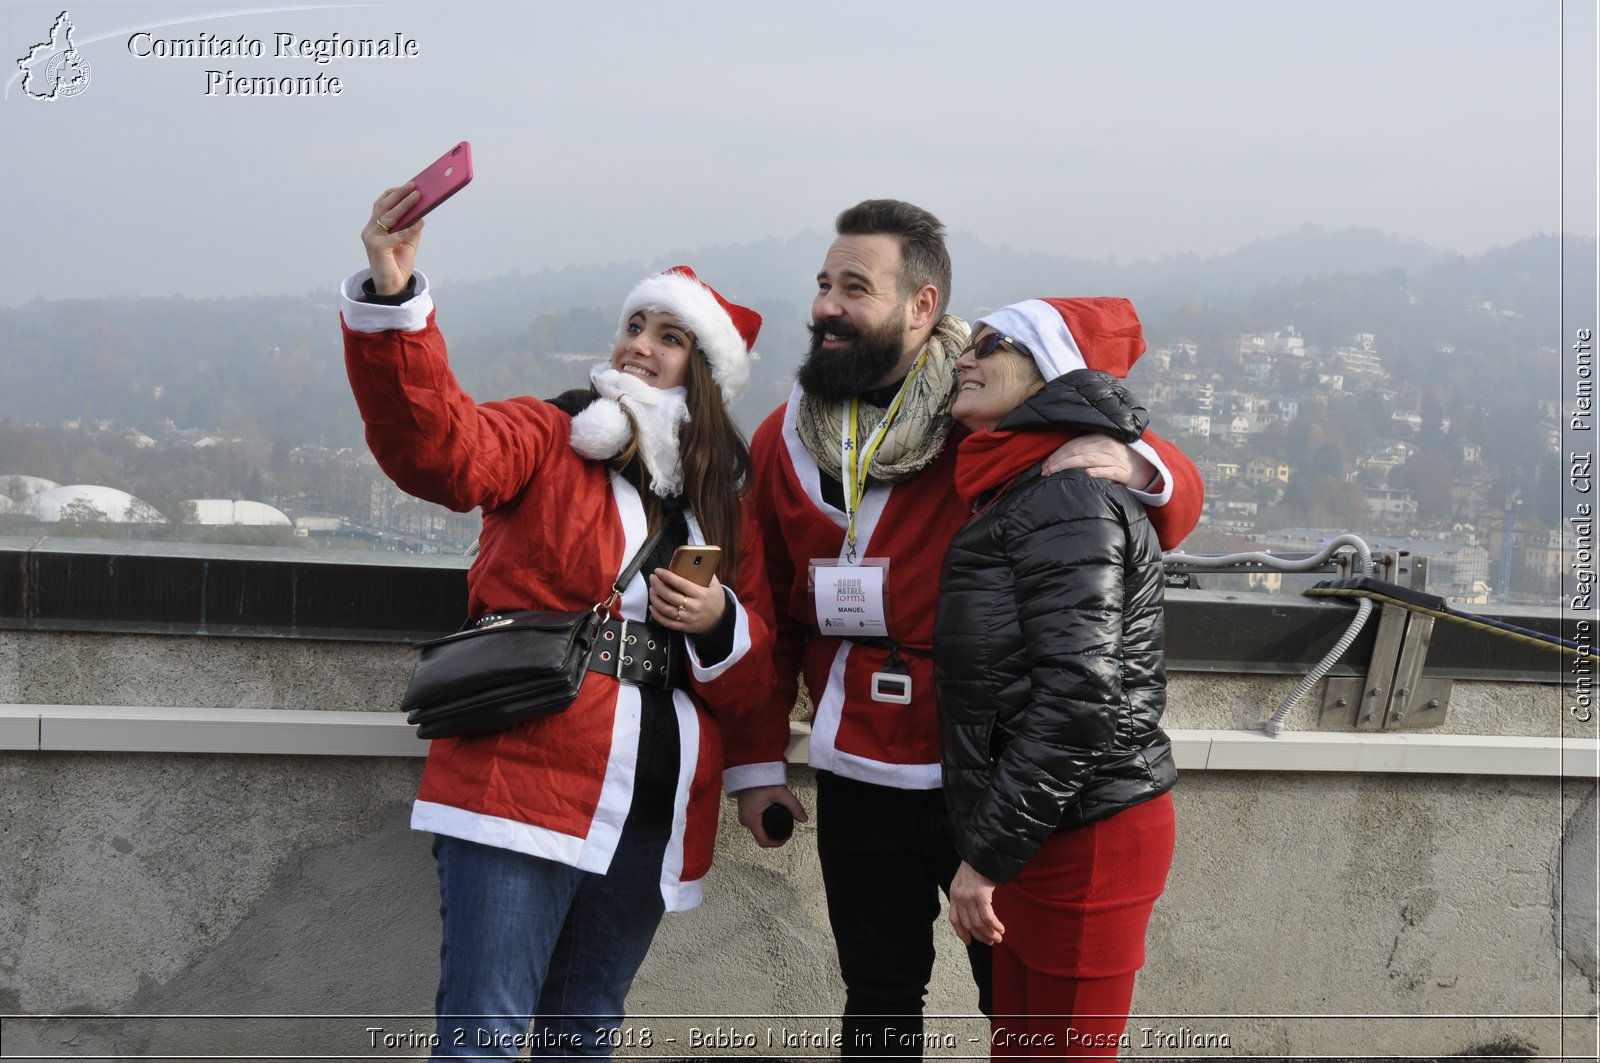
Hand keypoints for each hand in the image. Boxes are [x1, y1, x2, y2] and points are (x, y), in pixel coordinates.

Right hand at [361, 183, 424, 295]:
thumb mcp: (408, 242)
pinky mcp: (376, 248)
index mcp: (375, 227)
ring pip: (389, 217)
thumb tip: (422, 211)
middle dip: (400, 195)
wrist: (393, 287)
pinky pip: (396, 235)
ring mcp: (371, 238)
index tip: (408, 185)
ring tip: (417, 197)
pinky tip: (420, 223)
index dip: (393, 193)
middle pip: (384, 207)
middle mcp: (370, 230)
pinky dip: (409, 229)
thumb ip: (411, 227)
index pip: (381, 204)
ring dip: (404, 205)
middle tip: (414, 186)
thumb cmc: (399, 264)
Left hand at [648, 568, 726, 633]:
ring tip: (652, 590)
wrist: (721, 620)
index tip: (659, 571)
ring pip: (666, 609)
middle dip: (657, 586)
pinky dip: (656, 615)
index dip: (668, 576)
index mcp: (702, 595)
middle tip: (653, 578)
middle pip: (670, 596)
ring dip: (655, 599)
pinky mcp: (684, 627)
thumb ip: (706, 573)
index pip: (681, 584)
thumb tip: (694, 560)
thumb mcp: (715, 585)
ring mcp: (688, 618)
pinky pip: (666, 622)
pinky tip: (652, 606)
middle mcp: (694, 607)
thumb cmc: (716, 600)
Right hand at [735, 785, 806, 847]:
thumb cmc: (759, 779)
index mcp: (751, 819)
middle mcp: (745, 820)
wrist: (749, 768)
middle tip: (786, 831)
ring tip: (781, 824)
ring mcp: (744, 816)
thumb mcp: (780, 793)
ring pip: (758, 830)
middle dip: (775, 836)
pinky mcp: (746, 811)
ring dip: (770, 830)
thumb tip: (803, 818)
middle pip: (761, 836)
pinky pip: (756, 823)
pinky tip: (773, 818)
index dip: (777, 843)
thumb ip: (794, 806)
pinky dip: (765, 823)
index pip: (764, 841)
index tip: (786, 838)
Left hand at [948, 861, 1003, 945]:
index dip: (961, 933)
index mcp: (954, 894)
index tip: (969, 942)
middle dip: (980, 936)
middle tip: (991, 941)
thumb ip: (965, 895)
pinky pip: (988, 917)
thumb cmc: (976, 866)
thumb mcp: (964, 881)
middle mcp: (959, 897)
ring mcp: (969, 897)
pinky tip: (1001, 929)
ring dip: (990, 933)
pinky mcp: (981, 896)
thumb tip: (974, 911)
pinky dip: (995, 926)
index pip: (955, 919)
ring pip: (978, 923)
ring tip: (998, 938)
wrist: (982, 852)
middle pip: (968, 924)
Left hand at [1040, 432, 1154, 488]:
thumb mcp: (1104, 449)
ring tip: (1055, 472)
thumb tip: (1061, 457)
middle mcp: (1108, 446)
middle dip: (1059, 460)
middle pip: (1078, 451)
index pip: (1074, 444)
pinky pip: (1111, 471)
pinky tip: (1088, 473)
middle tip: (1045, 471)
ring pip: (1090, 459)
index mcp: (1101, 438)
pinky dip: (1099, 471)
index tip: (1045, 464)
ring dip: (1070, 465)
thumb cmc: (1121, 459)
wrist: (1149, 469)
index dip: (1058, 454)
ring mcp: (1117, 458)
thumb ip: (1087, 449)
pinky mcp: (1125, 472)